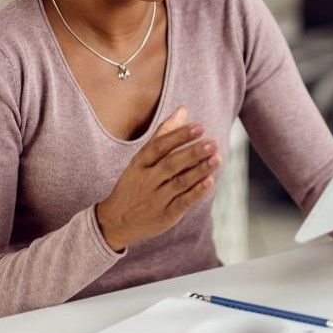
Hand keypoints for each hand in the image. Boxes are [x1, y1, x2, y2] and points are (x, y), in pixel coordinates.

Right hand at [95, 107, 219, 250]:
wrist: (115, 222)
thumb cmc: (135, 183)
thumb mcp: (142, 159)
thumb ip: (163, 134)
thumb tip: (183, 109)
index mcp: (139, 163)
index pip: (159, 146)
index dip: (179, 136)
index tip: (200, 127)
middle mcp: (146, 180)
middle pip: (171, 164)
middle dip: (193, 153)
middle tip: (213, 143)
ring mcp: (155, 199)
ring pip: (179, 183)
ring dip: (199, 171)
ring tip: (217, 159)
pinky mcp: (165, 216)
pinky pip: (182, 202)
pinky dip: (196, 192)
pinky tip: (209, 182)